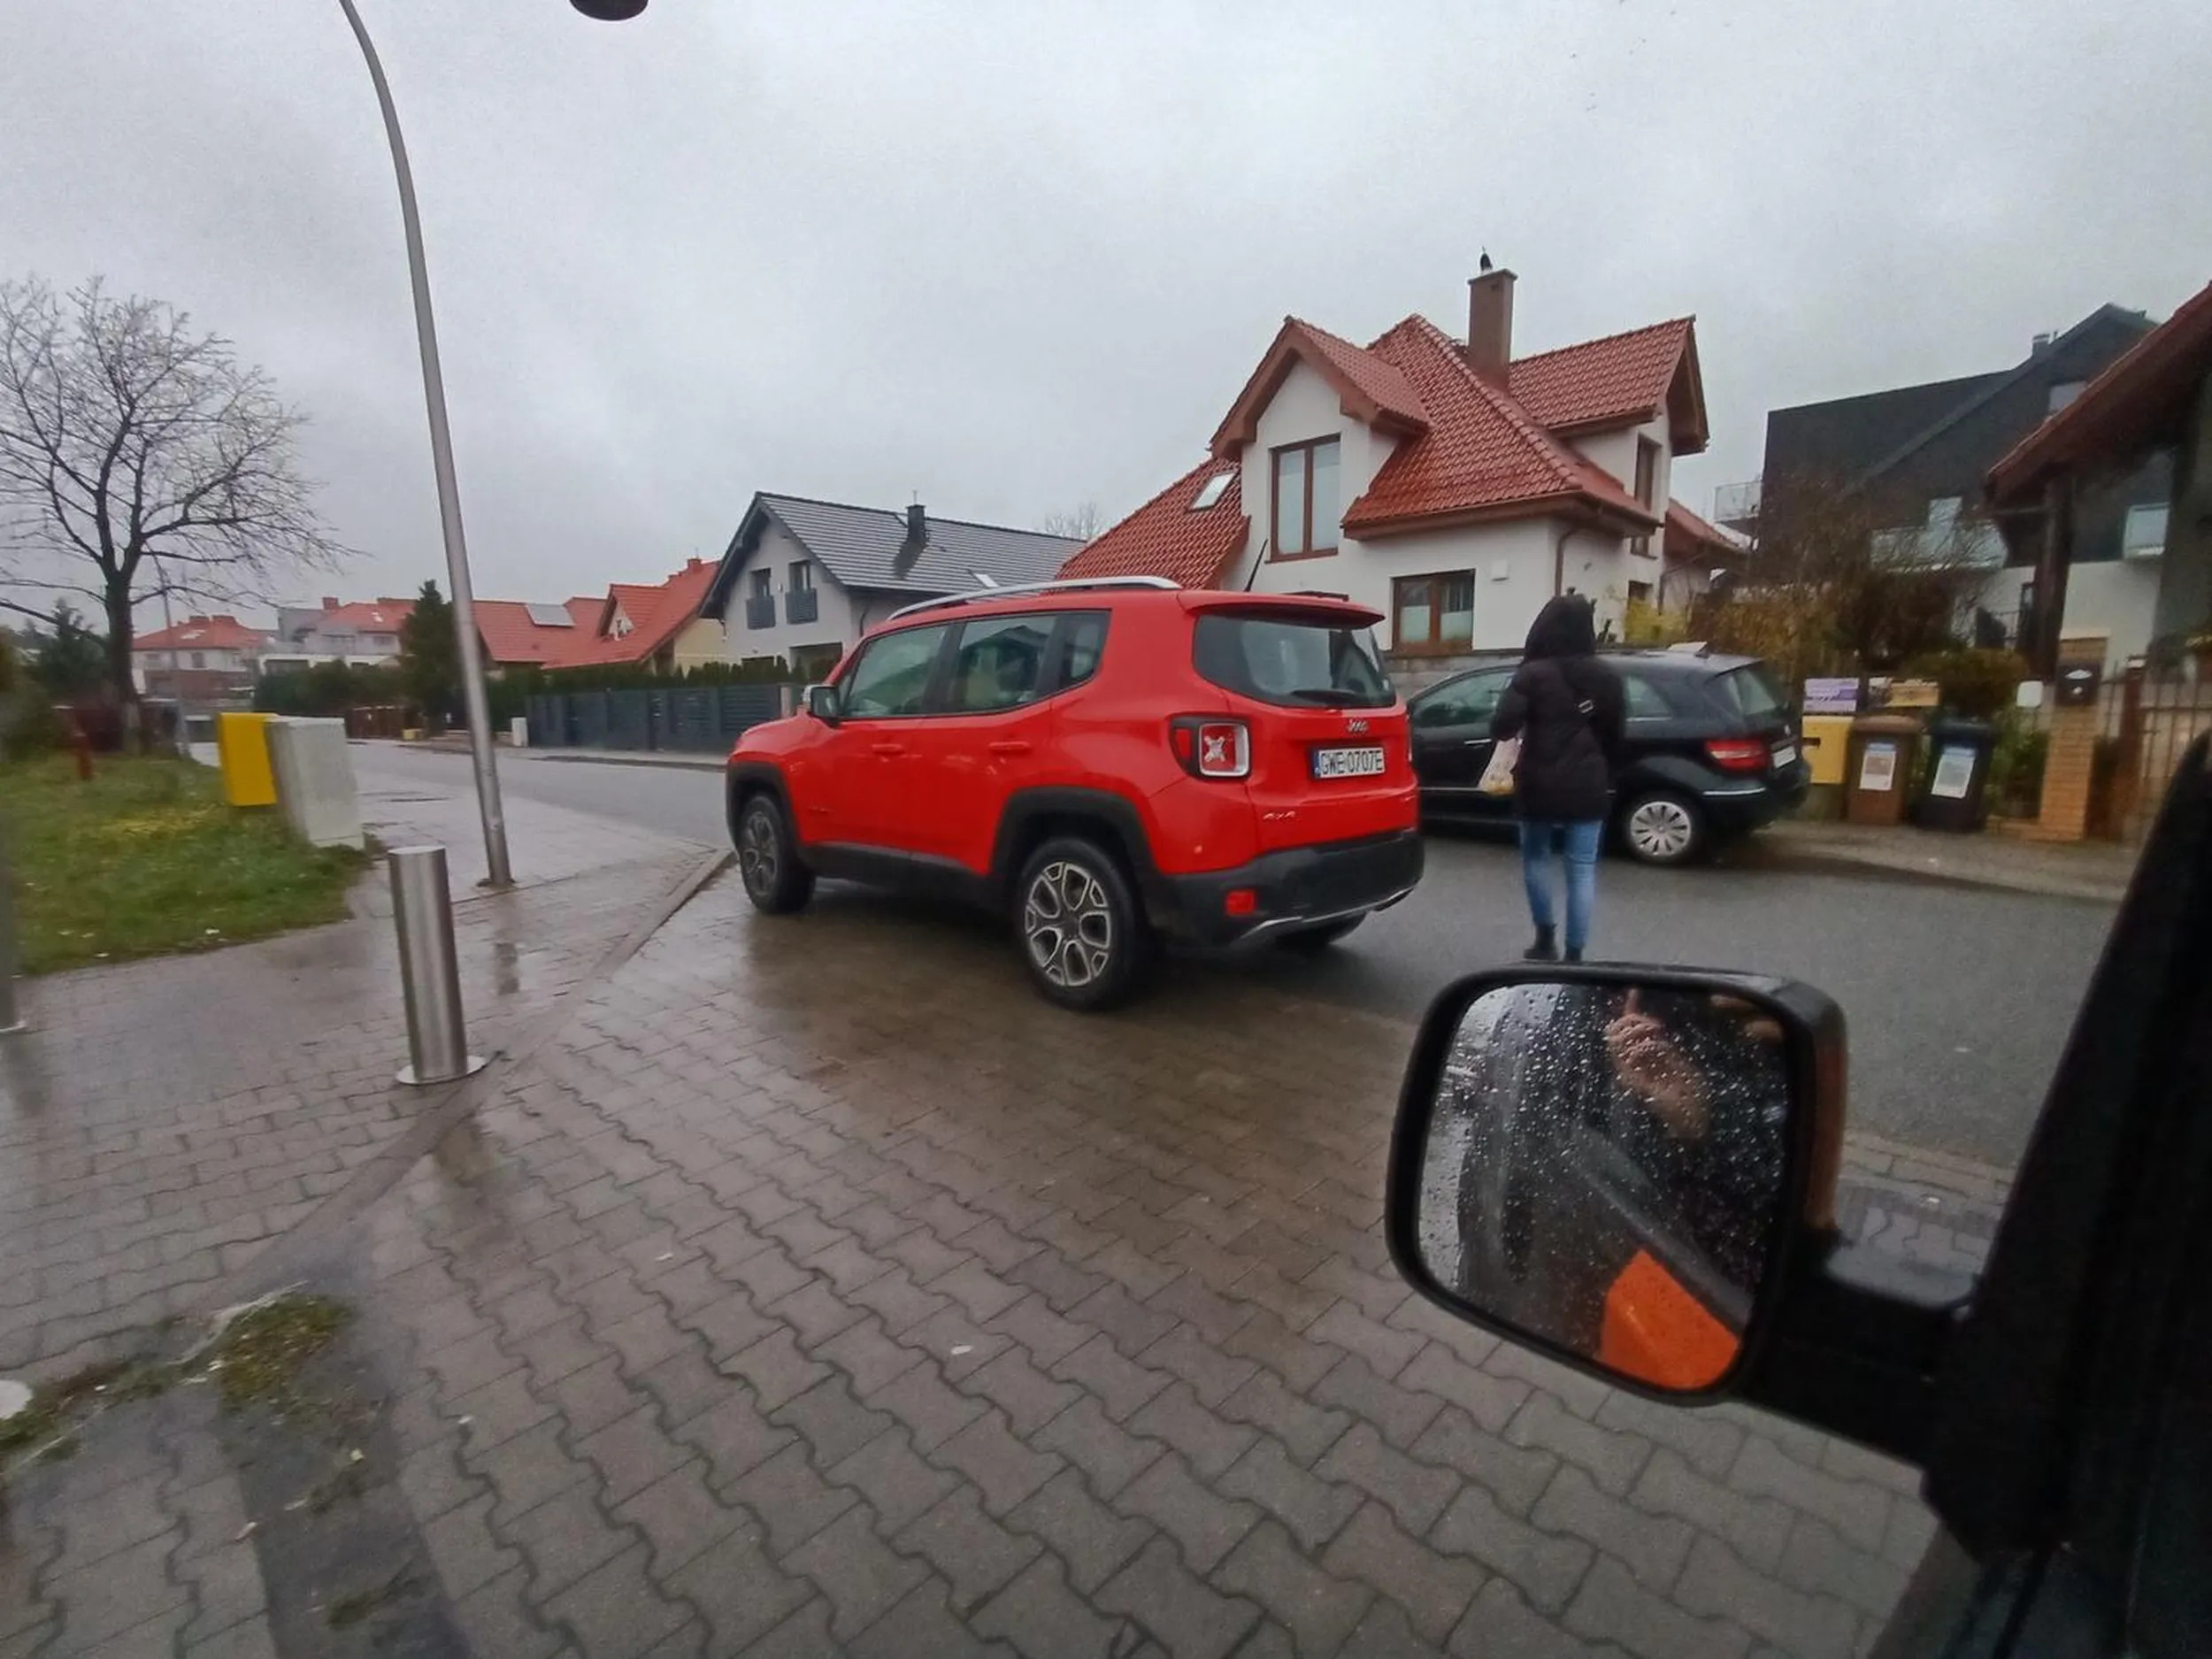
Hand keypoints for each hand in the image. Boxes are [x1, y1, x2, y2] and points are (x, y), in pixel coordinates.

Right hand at [1605, 993, 1708, 1137]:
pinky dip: (1636, 1045)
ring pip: (1616, 1040)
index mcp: (1646, 1058)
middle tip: (1653, 1023)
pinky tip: (1652, 1044)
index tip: (1633, 991)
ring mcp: (1631, 1073)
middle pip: (1617, 1031)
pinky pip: (1623, 1056)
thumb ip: (1664, 1048)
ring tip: (1654, 1030)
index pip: (1629, 1029)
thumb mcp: (1681, 1065)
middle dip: (1632, 1018)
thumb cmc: (1693, 1097)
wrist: (1694, 1122)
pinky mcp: (1632, 1082)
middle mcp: (1634, 1064)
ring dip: (1634, 1029)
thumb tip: (1653, 1028)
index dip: (1630, 1008)